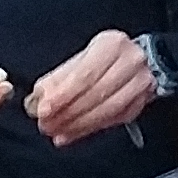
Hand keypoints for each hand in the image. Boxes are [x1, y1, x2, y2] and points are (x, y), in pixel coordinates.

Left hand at [26, 30, 154, 147]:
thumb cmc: (103, 59)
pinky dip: (90, 129)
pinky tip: (73, 133)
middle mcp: (131, 61)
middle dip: (67, 113)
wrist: (138, 59)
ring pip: (107, 110)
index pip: (84, 74)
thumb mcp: (78, 60)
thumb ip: (58, 80)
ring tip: (58, 132)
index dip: (63, 95)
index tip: (43, 110)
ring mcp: (140, 82)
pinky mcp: (142, 101)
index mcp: (112, 45)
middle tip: (46, 125)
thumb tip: (36, 101)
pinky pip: (114, 120)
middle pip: (96, 94)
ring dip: (78, 125)